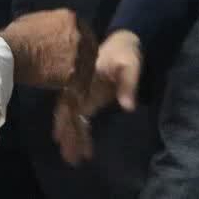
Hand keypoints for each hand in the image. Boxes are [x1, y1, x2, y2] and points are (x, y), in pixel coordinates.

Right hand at [0, 8, 96, 89]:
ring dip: (82, 77)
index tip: (79, 55)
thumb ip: (52, 24)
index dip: (83, 45)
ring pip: (88, 68)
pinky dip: (78, 91)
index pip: (86, 33)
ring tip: (76, 86)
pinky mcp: (72, 72)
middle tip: (79, 72)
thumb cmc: (16, 36)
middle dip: (86, 61)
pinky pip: (81, 84)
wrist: (9, 53)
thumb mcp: (36, 20)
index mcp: (71, 18)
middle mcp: (79, 33)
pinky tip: (74, 95)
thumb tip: (53, 29)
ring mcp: (78, 53)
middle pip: (91, 50)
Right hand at [52, 29, 139, 165]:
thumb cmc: (125, 51)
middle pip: (67, 116)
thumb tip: (128, 107)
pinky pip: (78, 114)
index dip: (71, 126)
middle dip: (68, 137)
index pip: (73, 107)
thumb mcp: (130, 65)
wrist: (123, 40)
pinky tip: (78, 143)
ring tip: (71, 158)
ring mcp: (80, 91)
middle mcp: (77, 87)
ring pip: (70, 117)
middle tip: (70, 159)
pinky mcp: (86, 94)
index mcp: (82, 80)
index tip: (70, 143)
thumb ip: (128, 84)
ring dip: (70, 136)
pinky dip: (77, 128)